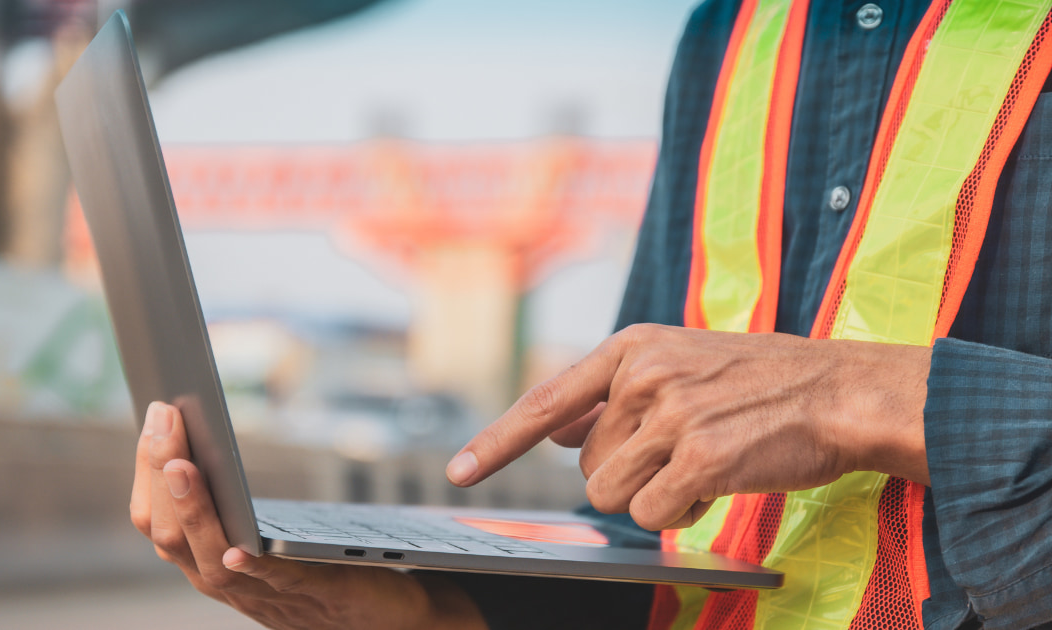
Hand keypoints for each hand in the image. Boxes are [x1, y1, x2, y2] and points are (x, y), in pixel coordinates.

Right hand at [132, 402, 485, 629]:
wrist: (389, 609)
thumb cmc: (326, 561)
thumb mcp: (270, 526)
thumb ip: (238, 493)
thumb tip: (206, 424)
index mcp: (213, 562)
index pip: (159, 522)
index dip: (148, 471)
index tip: (153, 414)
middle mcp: (228, 584)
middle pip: (173, 537)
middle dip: (162, 473)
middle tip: (164, 416)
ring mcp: (266, 596)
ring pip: (211, 562)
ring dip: (193, 512)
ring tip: (181, 465)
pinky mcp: (315, 595)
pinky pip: (273, 585)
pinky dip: (251, 567)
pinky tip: (238, 548)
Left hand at [445, 324, 930, 530]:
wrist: (837, 390)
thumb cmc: (757, 382)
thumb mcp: (676, 366)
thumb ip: (608, 398)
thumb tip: (554, 431)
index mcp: (631, 349)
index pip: (545, 402)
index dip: (497, 442)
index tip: (459, 472)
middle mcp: (642, 377)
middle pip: (586, 466)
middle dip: (626, 475)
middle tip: (682, 452)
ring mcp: (670, 415)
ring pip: (611, 495)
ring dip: (652, 496)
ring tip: (701, 463)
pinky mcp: (700, 456)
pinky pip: (650, 514)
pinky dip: (678, 513)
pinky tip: (716, 483)